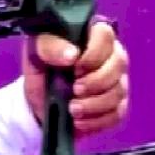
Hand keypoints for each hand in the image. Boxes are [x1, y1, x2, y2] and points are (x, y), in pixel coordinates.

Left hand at [22, 19, 128, 136]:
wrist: (39, 102)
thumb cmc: (42, 70)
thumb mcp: (36, 53)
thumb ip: (49, 46)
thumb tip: (71, 55)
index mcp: (92, 36)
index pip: (105, 34)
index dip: (93, 53)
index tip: (75, 67)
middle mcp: (111, 56)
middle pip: (118, 64)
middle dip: (95, 81)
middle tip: (74, 90)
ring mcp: (117, 82)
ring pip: (118, 91)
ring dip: (94, 104)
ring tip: (73, 109)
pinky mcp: (117, 106)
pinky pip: (117, 114)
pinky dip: (97, 120)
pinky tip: (80, 120)